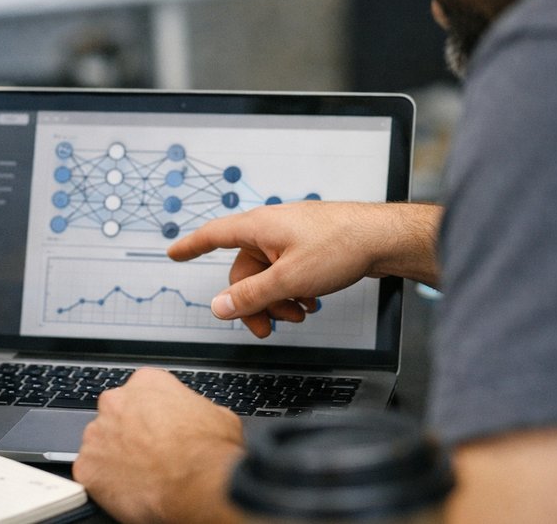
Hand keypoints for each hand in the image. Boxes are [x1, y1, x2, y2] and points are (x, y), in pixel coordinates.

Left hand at [73, 368, 245, 523]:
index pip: (140, 393)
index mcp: (147, 382)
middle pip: (115, 415)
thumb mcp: (218, 415)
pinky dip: (104, 483)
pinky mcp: (86, 466)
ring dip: (114, 457)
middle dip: (128, 433)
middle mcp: (116, 402)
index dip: (150, 414)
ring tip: (139, 475)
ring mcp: (97, 434)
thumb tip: (197, 419)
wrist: (199, 484)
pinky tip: (126, 490)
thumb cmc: (209, 451)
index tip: (158, 429)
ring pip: (100, 444)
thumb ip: (195, 410)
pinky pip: (90, 473)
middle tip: (148, 453)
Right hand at [168, 202, 441, 337]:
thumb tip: (219, 306)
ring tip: (299, 315)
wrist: (382, 238)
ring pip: (268, 275)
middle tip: (265, 328)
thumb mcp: (288, 279)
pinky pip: (286, 272)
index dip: (191, 246)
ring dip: (277, 300)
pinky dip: (292, 291)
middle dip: (254, 302)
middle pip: (244, 271)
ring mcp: (290, 238)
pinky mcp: (307, 247)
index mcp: (258, 227)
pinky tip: (310, 304)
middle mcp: (270, 229)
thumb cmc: (340, 246)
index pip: (213, 235)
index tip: (173, 253)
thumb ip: (251, 295)